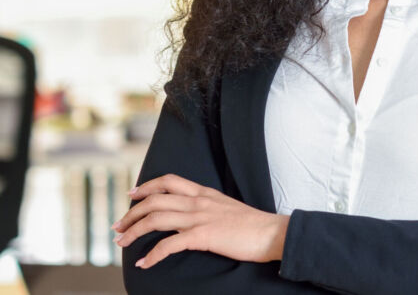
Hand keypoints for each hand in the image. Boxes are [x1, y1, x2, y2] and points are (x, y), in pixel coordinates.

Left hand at [113, 174, 286, 268]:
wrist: (272, 233)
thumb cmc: (253, 225)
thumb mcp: (227, 208)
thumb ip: (208, 208)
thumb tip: (191, 217)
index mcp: (205, 193)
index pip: (169, 181)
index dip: (146, 186)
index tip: (132, 195)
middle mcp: (199, 201)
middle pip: (154, 199)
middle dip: (131, 213)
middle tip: (118, 227)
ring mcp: (200, 217)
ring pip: (156, 219)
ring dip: (133, 232)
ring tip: (121, 243)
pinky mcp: (203, 235)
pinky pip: (169, 244)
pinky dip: (152, 255)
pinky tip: (144, 264)